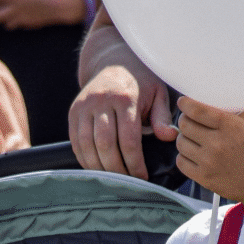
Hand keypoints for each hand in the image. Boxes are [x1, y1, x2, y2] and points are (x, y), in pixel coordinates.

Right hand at [70, 60, 173, 177]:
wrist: (113, 60)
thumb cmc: (140, 81)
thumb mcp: (158, 93)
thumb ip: (162, 116)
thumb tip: (169, 137)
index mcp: (125, 98)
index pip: (128, 139)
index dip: (135, 163)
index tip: (142, 178)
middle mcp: (101, 101)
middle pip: (105, 145)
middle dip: (116, 169)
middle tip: (128, 183)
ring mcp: (84, 106)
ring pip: (86, 145)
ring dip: (98, 167)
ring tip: (112, 180)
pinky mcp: (73, 112)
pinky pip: (76, 142)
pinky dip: (84, 159)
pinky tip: (97, 169)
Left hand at [175, 97, 243, 206]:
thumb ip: (230, 111)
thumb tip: (208, 99)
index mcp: (231, 126)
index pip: (197, 110)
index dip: (185, 103)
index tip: (183, 102)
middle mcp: (218, 144)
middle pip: (185, 124)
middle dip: (185, 119)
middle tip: (190, 121)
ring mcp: (209, 162)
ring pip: (180, 142)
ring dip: (184, 138)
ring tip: (194, 139)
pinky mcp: (203, 178)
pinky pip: (181, 161)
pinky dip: (184, 156)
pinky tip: (194, 154)